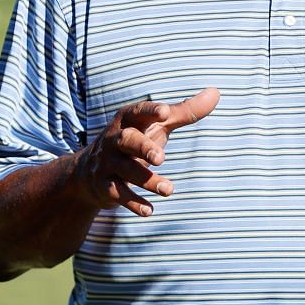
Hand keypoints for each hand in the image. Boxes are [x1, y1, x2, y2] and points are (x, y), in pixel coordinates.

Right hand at [72, 88, 218, 215]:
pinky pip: (118, 194)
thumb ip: (185, 111)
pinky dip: (132, 203)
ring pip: (125, 170)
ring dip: (147, 181)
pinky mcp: (104, 185)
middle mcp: (114, 139)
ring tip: (169, 189)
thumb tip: (216, 93)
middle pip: (127, 140)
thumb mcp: (158, 125)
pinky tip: (149, 211)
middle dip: (143, 148)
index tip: (166, 112)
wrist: (88, 172)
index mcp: (128, 120)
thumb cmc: (135, 140)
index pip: (138, 112)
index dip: (150, 111)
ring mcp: (107, 163)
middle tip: (161, 158)